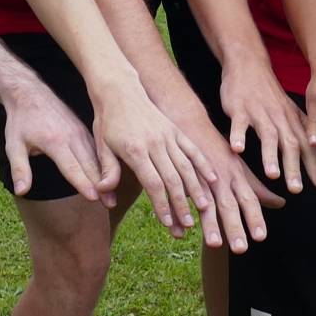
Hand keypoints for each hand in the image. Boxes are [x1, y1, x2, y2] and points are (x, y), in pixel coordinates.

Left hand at [0, 79, 110, 205]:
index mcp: (55, 141)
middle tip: (110, 204)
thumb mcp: (13, 145)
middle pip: (89, 165)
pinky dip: (104, 164)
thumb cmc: (20, 121)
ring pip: (96, 158)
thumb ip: (19, 168)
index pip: (71, 167)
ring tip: (113, 196)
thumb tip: (21, 191)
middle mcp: (71, 137)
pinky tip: (110, 177)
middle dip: (100, 186)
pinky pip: (96, 150)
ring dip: (105, 177)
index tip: (94, 198)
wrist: (30, 93)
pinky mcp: (83, 130)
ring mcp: (80, 132)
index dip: (83, 183)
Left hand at [90, 82, 213, 236]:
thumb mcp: (101, 146)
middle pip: (173, 179)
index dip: (162, 205)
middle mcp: (155, 144)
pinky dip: (204, 164)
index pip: (153, 183)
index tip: (168, 222)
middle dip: (181, 204)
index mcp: (135, 150)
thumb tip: (104, 194)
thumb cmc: (108, 121)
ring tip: (204, 208)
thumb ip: (107, 171)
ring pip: (186, 166)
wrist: (119, 89)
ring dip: (196, 189)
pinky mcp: (175, 130)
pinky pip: (193, 149)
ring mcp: (168, 135)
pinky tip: (213, 179)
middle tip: (187, 225)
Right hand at [176, 111, 284, 251]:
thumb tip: (280, 204)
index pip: (249, 199)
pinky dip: (180, 215)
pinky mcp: (182, 178)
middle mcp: (220, 178)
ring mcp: (200, 178)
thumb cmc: (218, 149)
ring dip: (210, 225)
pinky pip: (182, 200)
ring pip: (207, 204)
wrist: (190, 123)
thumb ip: (258, 188)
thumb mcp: (240, 168)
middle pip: (230, 205)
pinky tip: (179, 231)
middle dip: (236, 226)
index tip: (261, 237)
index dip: (255, 218)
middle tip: (241, 249)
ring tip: (214, 244)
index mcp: (236, 176)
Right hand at [219, 57, 315, 193]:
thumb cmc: (271, 94)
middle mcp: (278, 119)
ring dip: (270, 155)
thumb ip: (311, 130)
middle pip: (289, 145)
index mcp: (291, 121)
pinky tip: (237, 150)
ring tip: (272, 175)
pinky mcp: (239, 109)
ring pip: (267, 136)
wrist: (249, 64)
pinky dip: (238, 136)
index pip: (306, 146)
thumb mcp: (294, 111)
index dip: (313, 165)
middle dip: (294, 167)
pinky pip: (239, 124)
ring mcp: (259, 114)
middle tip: (297, 189)